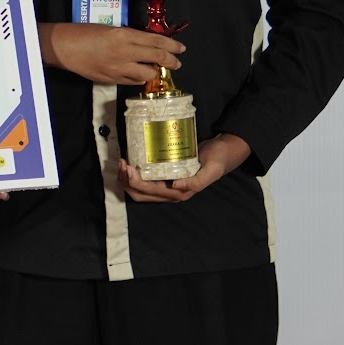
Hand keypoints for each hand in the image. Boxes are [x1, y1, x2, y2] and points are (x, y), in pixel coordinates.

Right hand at [38, 22, 183, 84]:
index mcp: (124, 35)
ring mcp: (118, 68)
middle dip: (170, 61)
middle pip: (157, 57)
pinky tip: (138, 75)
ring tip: (155, 70)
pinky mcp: (111, 79)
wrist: (63, 46)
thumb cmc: (83, 32)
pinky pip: (132, 81)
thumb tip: (146, 43)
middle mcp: (125, 52)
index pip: (156, 41)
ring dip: (154, 72)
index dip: (172, 45)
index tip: (181, 48)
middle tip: (177, 62)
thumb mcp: (110, 29)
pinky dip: (138, 78)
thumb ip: (129, 37)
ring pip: (147, 74)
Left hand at [118, 133, 251, 202]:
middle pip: (140, 194)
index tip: (128, 166)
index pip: (151, 192)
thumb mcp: (212, 169)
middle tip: (121, 163)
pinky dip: (133, 173)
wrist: (222, 151)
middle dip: (126, 181)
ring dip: (127, 178)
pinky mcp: (165, 176)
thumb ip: (197, 180)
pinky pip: (145, 179)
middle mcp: (171, 192)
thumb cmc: (217, 159)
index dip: (135, 182)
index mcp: (181, 193)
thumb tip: (175, 186)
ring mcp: (166, 185)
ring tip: (121, 162)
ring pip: (139, 189)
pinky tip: (129, 160)